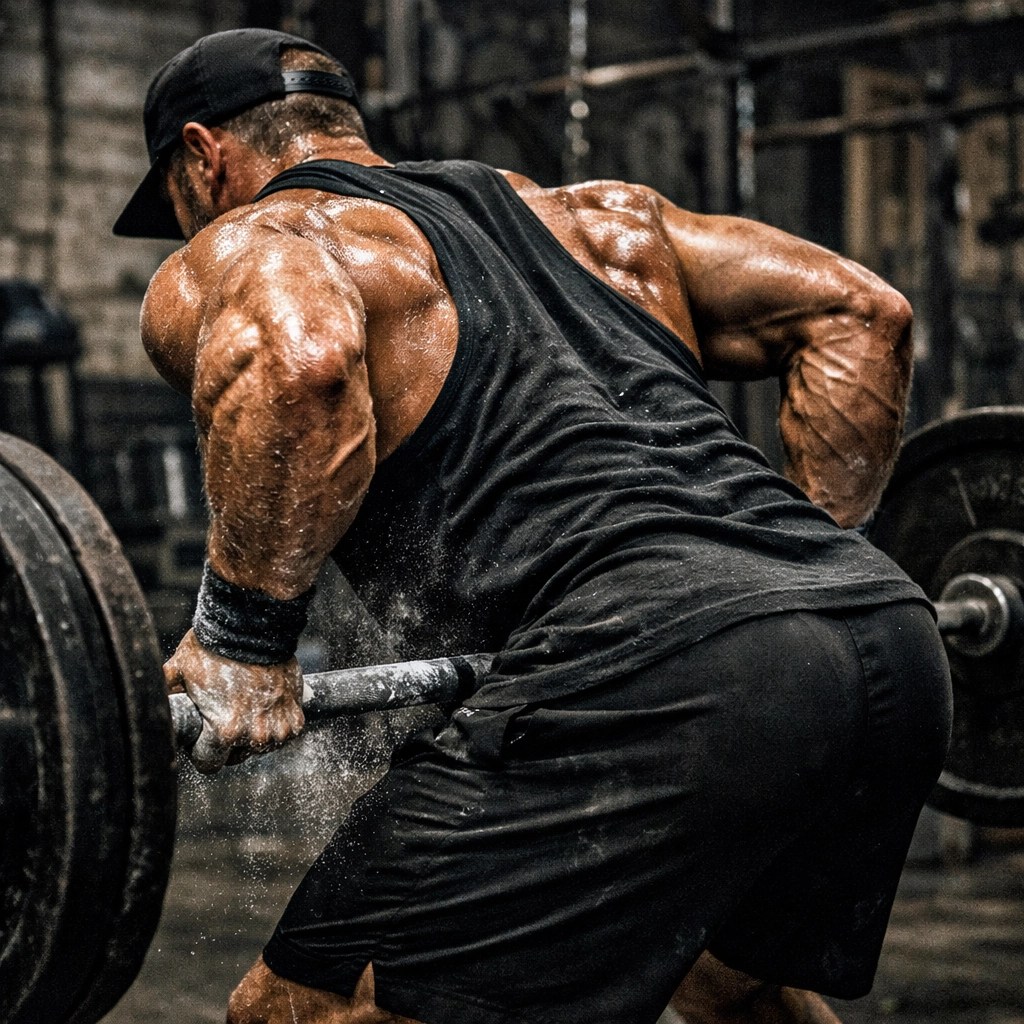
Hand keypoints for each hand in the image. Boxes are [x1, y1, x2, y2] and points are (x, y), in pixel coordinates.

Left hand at [164, 628, 304, 772]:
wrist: (255, 626)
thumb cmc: (216, 647)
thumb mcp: (179, 669)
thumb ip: (165, 692)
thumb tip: (146, 701)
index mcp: (224, 731)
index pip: (209, 764)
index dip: (201, 747)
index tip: (203, 732)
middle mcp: (255, 735)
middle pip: (236, 756)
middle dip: (229, 739)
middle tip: (226, 711)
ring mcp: (279, 727)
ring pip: (261, 746)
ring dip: (255, 731)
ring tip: (247, 704)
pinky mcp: (296, 717)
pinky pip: (284, 733)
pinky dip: (276, 721)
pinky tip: (266, 703)